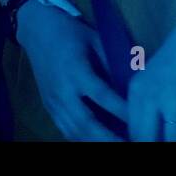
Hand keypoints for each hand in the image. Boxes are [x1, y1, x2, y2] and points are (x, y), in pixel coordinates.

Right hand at [15, 0, 127, 140]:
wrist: (37, 29)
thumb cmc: (70, 32)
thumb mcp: (95, 39)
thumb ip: (112, 62)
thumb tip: (136, 80)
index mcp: (76, 70)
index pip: (102, 95)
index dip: (121, 110)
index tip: (139, 121)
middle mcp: (63, 90)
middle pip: (86, 121)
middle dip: (108, 138)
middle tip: (129, 143)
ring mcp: (53, 101)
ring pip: (74, 130)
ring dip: (95, 142)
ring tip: (117, 145)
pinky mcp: (48, 106)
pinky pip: (65, 129)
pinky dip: (81, 139)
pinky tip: (96, 141)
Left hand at [127, 0, 175, 141]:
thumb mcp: (156, 78)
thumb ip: (149, 107)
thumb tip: (148, 136)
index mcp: (138, 91)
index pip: (133, 134)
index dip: (140, 145)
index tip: (156, 144)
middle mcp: (150, 94)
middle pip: (147, 140)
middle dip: (161, 147)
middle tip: (174, 142)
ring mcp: (173, 94)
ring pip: (174, 141)